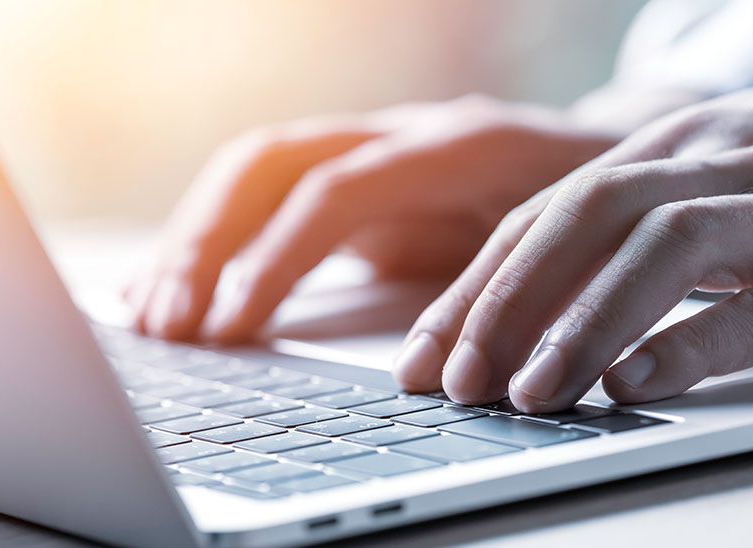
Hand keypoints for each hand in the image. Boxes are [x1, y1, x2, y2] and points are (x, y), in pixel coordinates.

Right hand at [126, 95, 616, 340]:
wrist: (603, 158)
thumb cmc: (590, 212)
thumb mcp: (563, 248)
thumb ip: (495, 291)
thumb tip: (419, 366)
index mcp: (452, 144)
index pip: (334, 193)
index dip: (273, 259)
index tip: (228, 330)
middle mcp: (395, 134)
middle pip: (268, 164)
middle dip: (204, 245)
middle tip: (167, 325)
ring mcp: (365, 149)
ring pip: (250, 173)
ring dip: (190, 241)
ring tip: (149, 315)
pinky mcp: (346, 179)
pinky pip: (260, 196)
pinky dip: (208, 240)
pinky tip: (166, 284)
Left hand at [394, 85, 752, 411]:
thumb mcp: (685, 208)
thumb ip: (609, 250)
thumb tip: (499, 328)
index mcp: (659, 151)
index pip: (542, 216)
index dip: (473, 289)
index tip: (423, 360)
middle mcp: (711, 157)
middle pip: (584, 213)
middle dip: (507, 301)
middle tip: (459, 382)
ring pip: (664, 241)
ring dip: (582, 321)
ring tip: (530, 396)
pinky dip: (691, 341)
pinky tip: (632, 385)